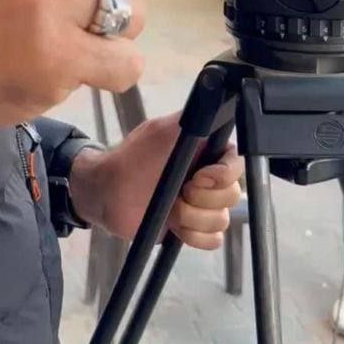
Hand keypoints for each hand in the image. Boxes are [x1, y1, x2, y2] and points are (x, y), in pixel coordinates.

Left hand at [68, 113, 242, 249]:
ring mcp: (201, 204)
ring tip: (171, 208)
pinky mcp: (193, 227)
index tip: (200, 177)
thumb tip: (214, 103)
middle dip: (203, 199)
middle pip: (232, 195)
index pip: (235, 164)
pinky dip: (193, 236)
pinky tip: (174, 225)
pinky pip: (212, 240)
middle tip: (180, 192)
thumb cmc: (131, 159)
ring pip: (222, 220)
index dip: (224, 175)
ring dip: (193, 218)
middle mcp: (208, 177)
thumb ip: (191, 120)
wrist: (108, 194)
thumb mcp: (161, 132)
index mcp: (205, 152)